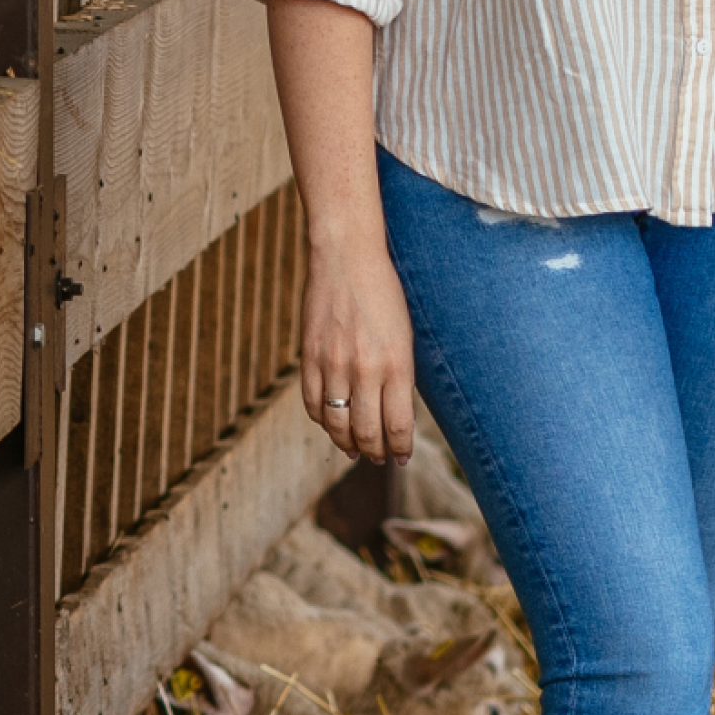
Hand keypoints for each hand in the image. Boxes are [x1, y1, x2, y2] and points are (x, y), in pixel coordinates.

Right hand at [300, 229, 423, 466]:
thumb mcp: (405, 336)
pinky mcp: (309, 357)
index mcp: (397, 364)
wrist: (347, 258)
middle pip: (367, 433)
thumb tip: (395, 416)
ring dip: (348, 444)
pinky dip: (322, 421)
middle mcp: (364, 369)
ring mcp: (333, 364)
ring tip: (355, 448)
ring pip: (337, 424)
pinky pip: (312, 404)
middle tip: (380, 457)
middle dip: (376, 452)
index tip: (402, 456)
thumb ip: (401, 376)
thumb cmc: (385, 294)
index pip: (398, 425)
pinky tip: (332, 422)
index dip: (401, 448)